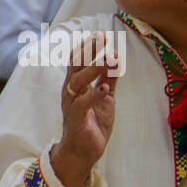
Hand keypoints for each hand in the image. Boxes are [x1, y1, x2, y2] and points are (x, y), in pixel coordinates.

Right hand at [52, 32, 117, 186]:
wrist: (82, 152)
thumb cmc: (92, 125)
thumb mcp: (105, 98)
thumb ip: (108, 80)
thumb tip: (116, 59)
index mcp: (76, 86)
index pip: (78, 61)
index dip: (88, 47)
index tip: (100, 34)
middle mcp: (70, 93)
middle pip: (76, 66)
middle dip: (88, 51)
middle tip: (100, 37)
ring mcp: (71, 105)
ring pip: (78, 82)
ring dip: (93, 69)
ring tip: (109, 59)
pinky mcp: (76, 119)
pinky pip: (83, 104)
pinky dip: (93, 95)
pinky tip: (105, 88)